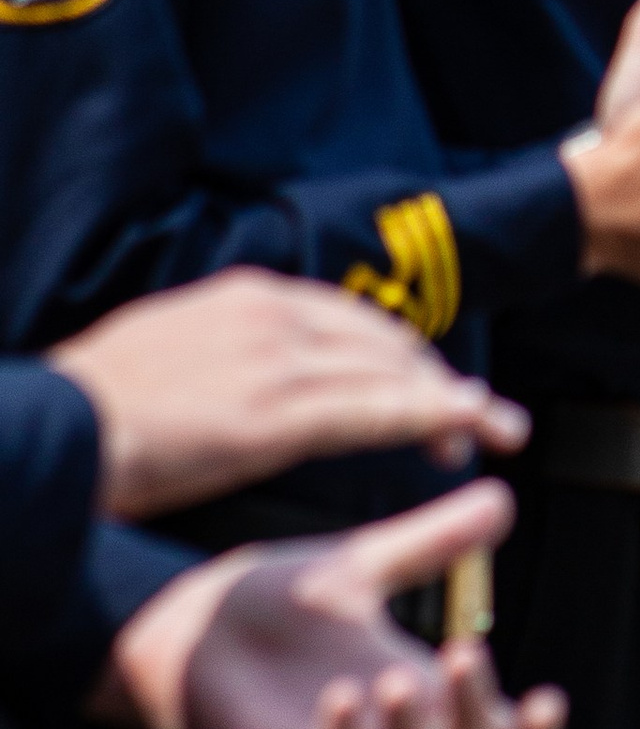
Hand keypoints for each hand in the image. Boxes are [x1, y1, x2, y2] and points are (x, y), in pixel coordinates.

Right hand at [50, 277, 527, 519]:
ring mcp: (276, 362)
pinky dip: (434, 417)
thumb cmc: (97, 409)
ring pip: (394, 373)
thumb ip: (226, 350)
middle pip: (385, 342)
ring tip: (494, 432)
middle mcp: (272, 315)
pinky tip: (468, 430)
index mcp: (248, 296)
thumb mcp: (169, 350)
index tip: (430, 389)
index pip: (351, 318)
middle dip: (438, 381)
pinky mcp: (275, 416)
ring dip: (453, 403)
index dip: (400, 357)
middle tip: (478, 421)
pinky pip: (377, 411)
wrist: (56, 431)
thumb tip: (253, 371)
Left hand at [99, 479, 566, 728]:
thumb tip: (501, 497)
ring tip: (395, 680)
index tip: (550, 697)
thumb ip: (430, 543)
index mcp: (421, 697)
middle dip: (477, 719)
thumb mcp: (363, 567)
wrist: (181, 625)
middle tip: (463, 652)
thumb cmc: (274, 605)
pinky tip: (343, 697)